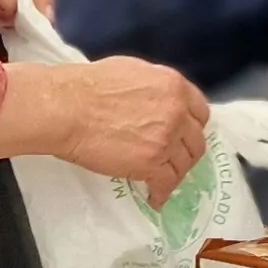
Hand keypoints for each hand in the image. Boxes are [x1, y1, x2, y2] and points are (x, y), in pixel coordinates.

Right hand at [0, 56, 208, 186]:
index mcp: (173, 85)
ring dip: (175, 173)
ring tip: (163, 181)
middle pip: (196, 139)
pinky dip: (161, 192)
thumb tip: (155, 99)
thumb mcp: (132, 71)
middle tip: (175, 160)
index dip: (191, 126)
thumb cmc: (87, 86)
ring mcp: (167, 138)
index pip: (200, 111)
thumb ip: (154, 87)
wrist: (67, 107)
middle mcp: (177, 111)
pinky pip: (166, 183)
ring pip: (184, 163)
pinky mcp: (152, 162)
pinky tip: (154, 197)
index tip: (184, 136)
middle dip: (186, 152)